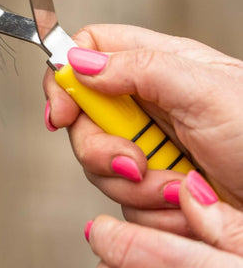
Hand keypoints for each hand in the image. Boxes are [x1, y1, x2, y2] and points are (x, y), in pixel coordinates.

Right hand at [43, 24, 242, 223]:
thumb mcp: (206, 90)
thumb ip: (140, 68)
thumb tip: (79, 61)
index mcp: (158, 68)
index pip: (89, 54)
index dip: (65, 80)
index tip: (61, 114)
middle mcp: (149, 107)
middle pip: (85, 122)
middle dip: (103, 150)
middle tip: (136, 162)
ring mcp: (152, 150)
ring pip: (102, 170)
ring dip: (137, 187)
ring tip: (183, 188)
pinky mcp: (158, 190)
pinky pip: (127, 206)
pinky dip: (154, 212)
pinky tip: (188, 206)